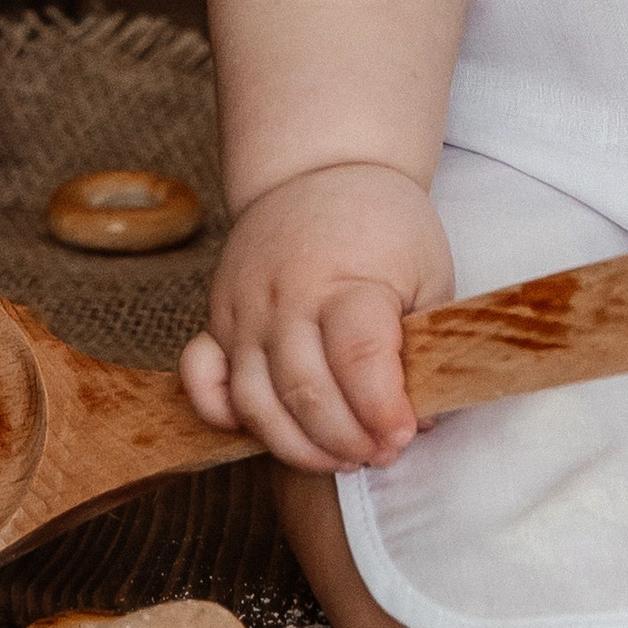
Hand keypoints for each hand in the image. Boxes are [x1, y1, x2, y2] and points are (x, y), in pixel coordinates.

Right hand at [180, 162, 454, 472]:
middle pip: (304, 391)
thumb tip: (421, 419)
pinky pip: (201, 379)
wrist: (321, 170)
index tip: (406, 433)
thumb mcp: (427, 271)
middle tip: (381, 452)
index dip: (383, 409)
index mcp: (344, 280)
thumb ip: (424, 342)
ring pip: (254, 402)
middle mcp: (284, 297)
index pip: (357, 358)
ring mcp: (243, 311)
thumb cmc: (384, 226)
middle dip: (346, 440)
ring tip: (340, 457)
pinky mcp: (217, 321)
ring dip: (297, 446)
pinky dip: (222, 416)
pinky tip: (266, 431)